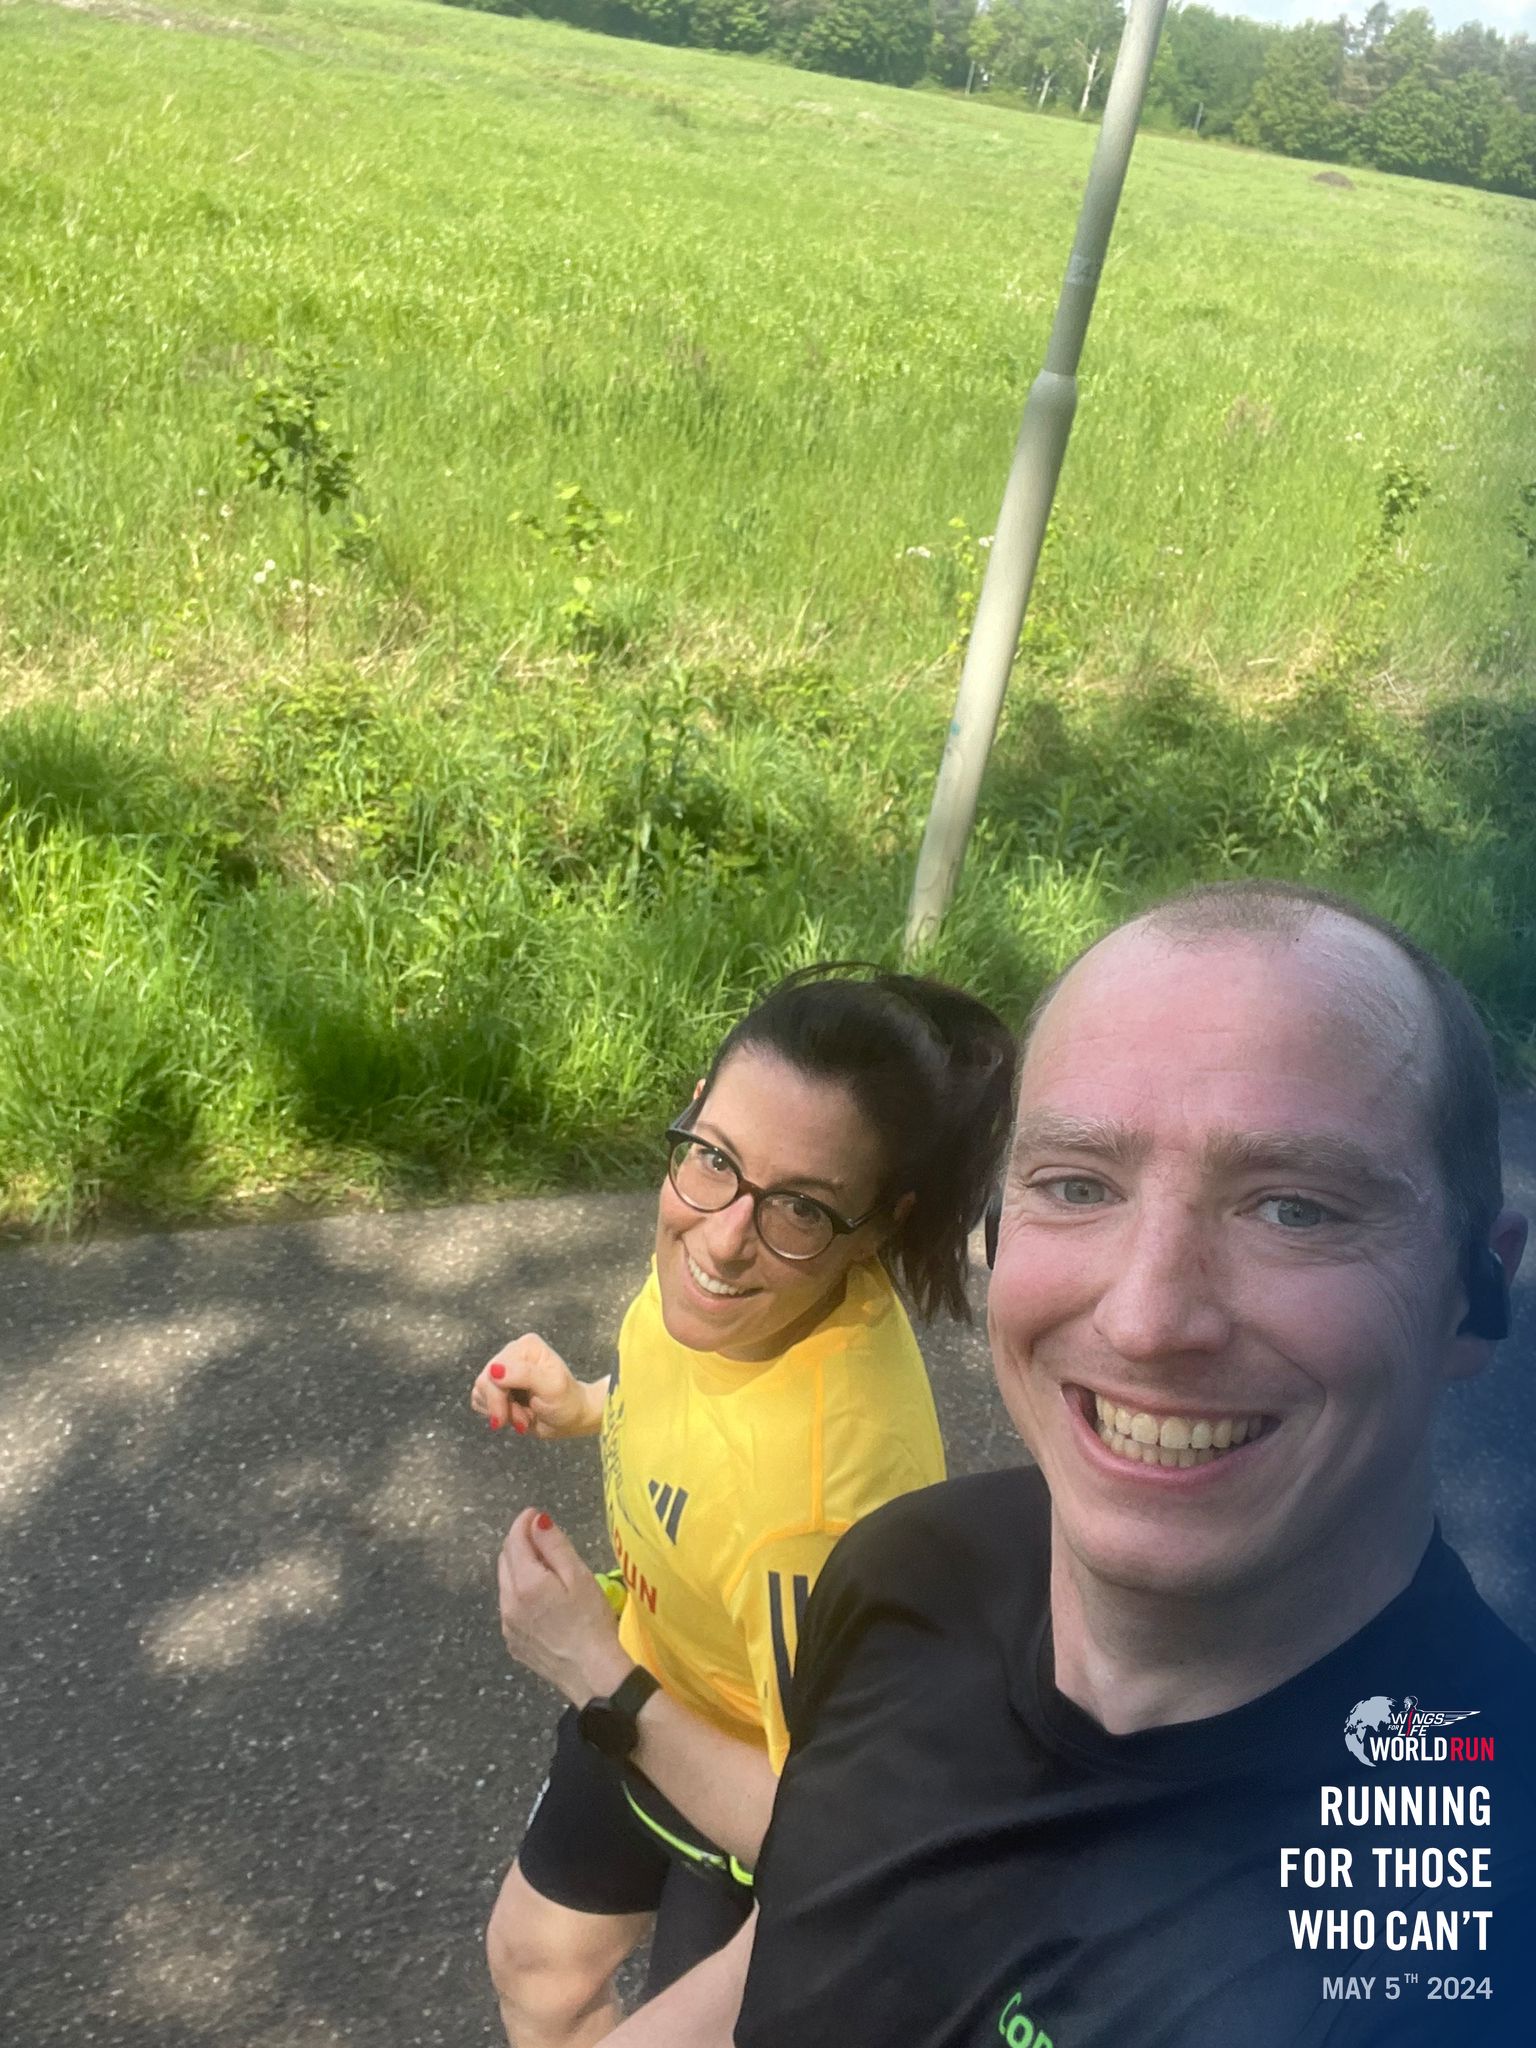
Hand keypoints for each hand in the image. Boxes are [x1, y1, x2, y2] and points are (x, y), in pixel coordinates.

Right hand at [471, 1333, 602, 1438]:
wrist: (569, 1418)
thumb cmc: (566, 1401)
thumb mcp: (551, 1387)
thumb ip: (525, 1375)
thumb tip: (494, 1369)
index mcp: (526, 1346)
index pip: (495, 1369)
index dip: (500, 1397)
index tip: (520, 1417)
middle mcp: (511, 1354)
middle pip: (485, 1382)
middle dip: (502, 1407)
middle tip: (524, 1420)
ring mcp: (502, 1370)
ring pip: (480, 1393)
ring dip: (501, 1412)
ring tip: (523, 1417)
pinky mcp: (496, 1387)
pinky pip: (479, 1400)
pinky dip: (495, 1413)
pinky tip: (515, 1415)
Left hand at [497, 1509, 633, 1704]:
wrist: (592, 1675)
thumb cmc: (592, 1621)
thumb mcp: (579, 1577)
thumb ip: (554, 1545)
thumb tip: (536, 1520)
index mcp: (525, 1583)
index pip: (514, 1540)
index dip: (524, 1522)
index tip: (536, 1514)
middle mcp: (508, 1603)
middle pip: (505, 1560)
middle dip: (521, 1544)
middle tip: (546, 1541)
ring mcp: (507, 1625)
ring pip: (506, 1584)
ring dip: (520, 1569)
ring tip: (548, 1571)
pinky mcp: (513, 1642)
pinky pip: (510, 1607)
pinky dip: (521, 1594)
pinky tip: (544, 1601)